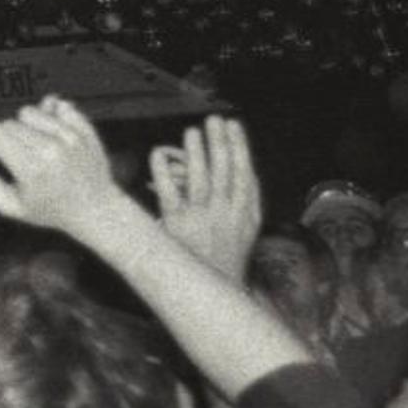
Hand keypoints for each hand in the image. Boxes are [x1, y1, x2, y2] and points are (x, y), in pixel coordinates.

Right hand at [0, 97, 134, 242]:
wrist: (95, 209)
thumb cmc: (50, 209)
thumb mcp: (9, 206)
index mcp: (30, 169)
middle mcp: (51, 150)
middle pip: (9, 121)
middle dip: (7, 134)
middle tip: (18, 154)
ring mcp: (70, 138)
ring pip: (30, 111)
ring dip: (27, 124)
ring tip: (35, 144)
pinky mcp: (83, 130)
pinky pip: (56, 106)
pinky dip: (51, 117)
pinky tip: (53, 135)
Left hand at [150, 116, 265, 279]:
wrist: (213, 287)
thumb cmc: (227, 256)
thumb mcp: (247, 229)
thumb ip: (247, 201)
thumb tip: (247, 171)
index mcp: (245, 214)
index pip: (245, 174)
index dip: (240, 147)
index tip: (235, 125)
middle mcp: (226, 214)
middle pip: (225, 172)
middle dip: (220, 143)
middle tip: (214, 119)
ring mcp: (202, 219)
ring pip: (201, 179)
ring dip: (198, 153)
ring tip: (194, 130)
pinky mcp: (177, 224)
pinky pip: (169, 192)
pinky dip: (163, 171)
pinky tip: (159, 154)